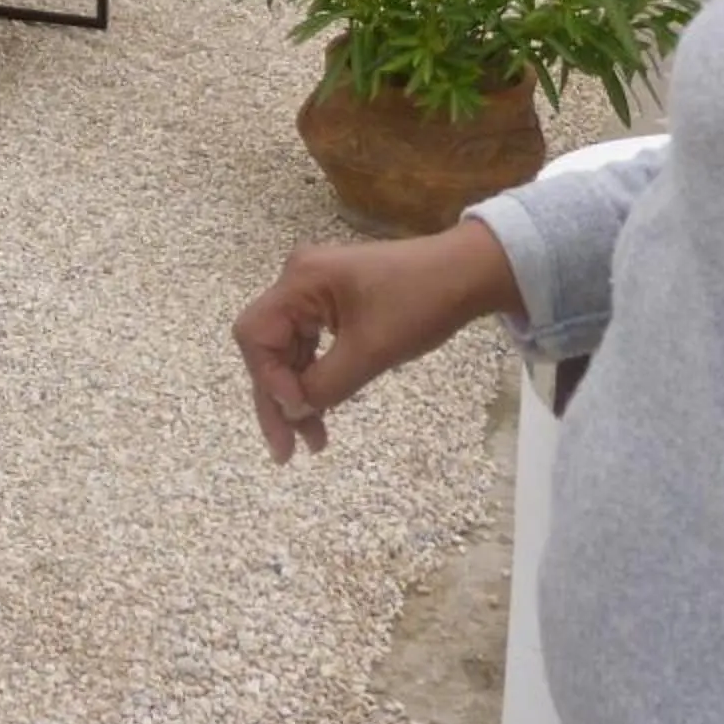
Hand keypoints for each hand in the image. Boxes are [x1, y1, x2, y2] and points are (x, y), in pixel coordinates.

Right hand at [232, 220, 523, 464]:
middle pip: (267, 346)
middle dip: (278, 398)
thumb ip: (324, 384)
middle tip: (288, 451)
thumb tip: (293, 409)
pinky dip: (315, 377)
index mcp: (300, 281)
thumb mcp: (371, 351)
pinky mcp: (333, 301)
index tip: (298, 414)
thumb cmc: (420, 305)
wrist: (467, 272)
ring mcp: (315, 290)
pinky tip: (324, 407)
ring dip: (298, 393)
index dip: (267, 380)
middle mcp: (298, 281)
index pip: (255, 335)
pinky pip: (310, 343)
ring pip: (288, 350)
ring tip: (313, 440)